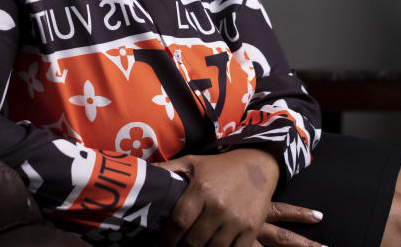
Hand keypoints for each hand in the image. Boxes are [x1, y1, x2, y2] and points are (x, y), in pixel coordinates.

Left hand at [155, 149, 322, 246]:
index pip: (179, 222)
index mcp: (201, 189)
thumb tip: (142, 170)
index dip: (168, 240)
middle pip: (193, 241)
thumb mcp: (193, 162)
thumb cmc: (220, 166)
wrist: (258, 164)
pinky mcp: (251, 228)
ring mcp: (236, 219)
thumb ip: (168, 170)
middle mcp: (219, 206)